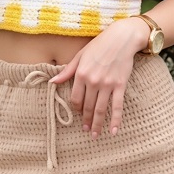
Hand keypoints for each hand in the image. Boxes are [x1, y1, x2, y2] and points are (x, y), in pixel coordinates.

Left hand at [50, 18, 149, 138]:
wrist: (122, 38)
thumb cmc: (99, 45)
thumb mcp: (80, 56)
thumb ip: (67, 71)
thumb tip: (52, 82)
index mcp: (81, 74)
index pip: (76, 98)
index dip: (76, 109)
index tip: (78, 114)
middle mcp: (93, 81)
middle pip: (87, 107)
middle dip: (85, 120)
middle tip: (85, 130)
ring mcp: (107, 84)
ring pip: (100, 109)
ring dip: (97, 124)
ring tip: (94, 134)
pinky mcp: (120, 85)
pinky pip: (117, 106)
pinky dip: (115, 120)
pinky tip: (113, 131)